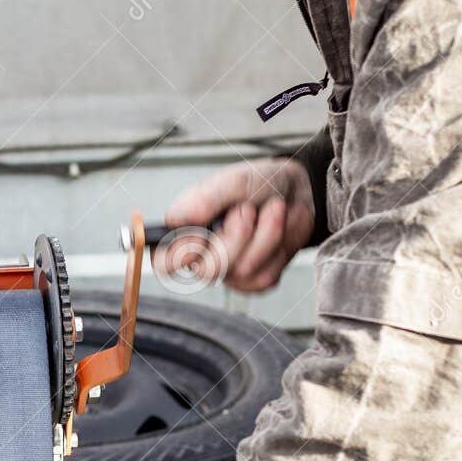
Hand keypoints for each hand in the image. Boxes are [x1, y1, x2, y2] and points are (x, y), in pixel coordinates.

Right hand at [156, 156, 313, 292]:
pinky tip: (277, 229)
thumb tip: (179, 220)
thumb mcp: (233, 180)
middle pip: (206, 271)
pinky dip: (277, 250)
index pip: (162, 261)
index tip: (200, 236)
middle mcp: (203, 254)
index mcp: (186, 229)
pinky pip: (263, 278)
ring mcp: (229, 270)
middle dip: (235, 238)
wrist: (298, 192)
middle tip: (247, 209)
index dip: (176, 256)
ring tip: (271, 210)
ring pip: (241, 272)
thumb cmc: (260, 182)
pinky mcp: (255, 279)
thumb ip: (206, 199)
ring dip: (264, 237)